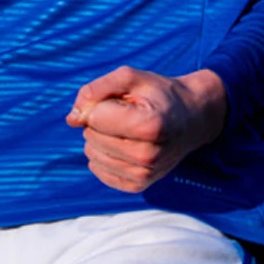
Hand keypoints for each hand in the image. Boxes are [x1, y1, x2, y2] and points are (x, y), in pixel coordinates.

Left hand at [67, 67, 229, 192]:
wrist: (191, 120)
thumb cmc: (159, 95)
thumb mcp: (131, 77)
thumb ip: (96, 89)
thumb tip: (72, 118)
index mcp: (149, 125)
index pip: (94, 117)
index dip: (100, 103)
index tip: (122, 100)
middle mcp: (148, 155)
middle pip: (91, 136)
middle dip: (100, 120)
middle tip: (127, 114)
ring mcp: (144, 174)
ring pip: (92, 154)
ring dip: (101, 138)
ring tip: (126, 130)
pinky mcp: (138, 186)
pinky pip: (98, 170)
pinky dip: (103, 155)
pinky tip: (123, 145)